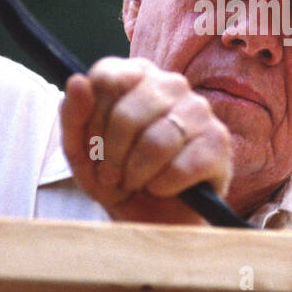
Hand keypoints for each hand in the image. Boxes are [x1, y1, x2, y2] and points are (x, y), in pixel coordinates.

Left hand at [60, 57, 234, 224]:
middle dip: (111, 157)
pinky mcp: (218, 142)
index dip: (91, 123)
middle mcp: (171, 83)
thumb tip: (76, 82)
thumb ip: (73, 115)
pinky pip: (181, 167)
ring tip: (135, 183)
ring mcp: (199, 110)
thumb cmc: (117, 176)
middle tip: (112, 176)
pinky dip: (162, 186)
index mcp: (136, 74)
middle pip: (126, 116)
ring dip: (135, 175)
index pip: (105, 80)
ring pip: (156, 142)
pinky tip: (161, 187)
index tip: (92, 146)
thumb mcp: (81, 152)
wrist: (153, 216)